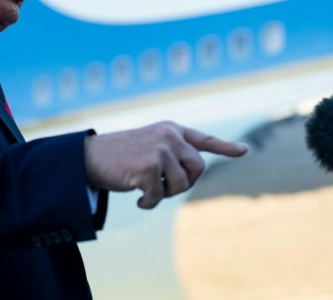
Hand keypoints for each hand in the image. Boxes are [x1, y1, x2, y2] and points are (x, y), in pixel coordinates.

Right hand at [83, 121, 247, 208]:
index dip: (225, 147)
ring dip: (165, 193)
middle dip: (184, 182)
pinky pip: (160, 196)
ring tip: (147, 189)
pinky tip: (137, 198)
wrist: (88, 156)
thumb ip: (171, 153)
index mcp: (171, 129)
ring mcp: (161, 150)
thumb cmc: (118, 155)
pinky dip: (149, 203)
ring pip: (182, 184)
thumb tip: (191, 174)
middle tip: (162, 185)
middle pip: (198, 168)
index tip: (244, 151)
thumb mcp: (149, 146)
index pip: (203, 139)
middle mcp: (170, 136)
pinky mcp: (149, 168)